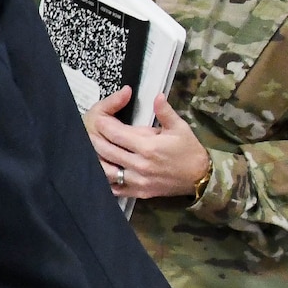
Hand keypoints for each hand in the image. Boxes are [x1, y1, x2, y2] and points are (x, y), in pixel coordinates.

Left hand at [84, 88, 209, 200]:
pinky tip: (99, 172)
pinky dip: (105, 181)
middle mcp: (139, 164)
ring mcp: (137, 181)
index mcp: (148, 147)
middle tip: (88, 131)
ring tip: (89, 150)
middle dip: (94, 139)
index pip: (116, 134)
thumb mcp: (180, 127)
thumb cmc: (189, 150)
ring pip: (106, 170)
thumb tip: (156, 95)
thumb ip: (165, 112)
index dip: (103, 125)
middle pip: (106, 150)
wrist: (200, 177)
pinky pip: (115, 188)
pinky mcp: (137, 192)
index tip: (98, 118)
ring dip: (96, 160)